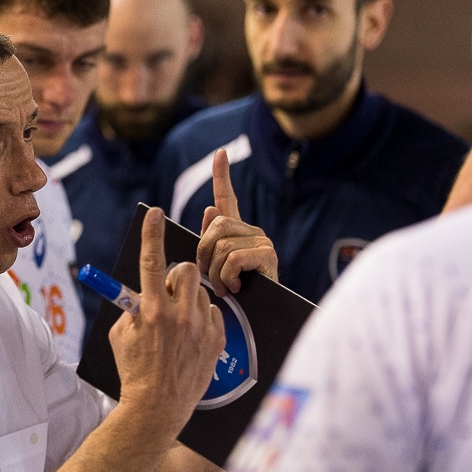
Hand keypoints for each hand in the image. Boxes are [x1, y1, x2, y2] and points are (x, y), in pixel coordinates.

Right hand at [108, 207, 224, 436]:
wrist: (157, 408)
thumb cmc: (133, 370)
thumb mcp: (121, 335)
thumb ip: (132, 307)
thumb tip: (142, 289)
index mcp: (151, 311)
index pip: (151, 262)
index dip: (151, 234)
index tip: (155, 211)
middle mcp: (178, 315)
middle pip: (186, 270)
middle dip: (177, 276)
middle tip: (168, 294)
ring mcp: (200, 327)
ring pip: (201, 291)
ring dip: (190, 299)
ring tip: (179, 325)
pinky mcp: (216, 339)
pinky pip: (214, 312)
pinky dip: (203, 319)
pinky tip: (192, 338)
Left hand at [196, 149, 277, 296]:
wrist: (258, 317)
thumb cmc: (236, 294)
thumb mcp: (216, 267)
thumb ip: (210, 242)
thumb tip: (209, 210)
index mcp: (236, 232)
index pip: (226, 198)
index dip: (222, 175)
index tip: (220, 153)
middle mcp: (252, 231)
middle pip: (216, 226)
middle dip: (203, 253)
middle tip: (209, 275)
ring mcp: (262, 241)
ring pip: (222, 246)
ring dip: (215, 272)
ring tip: (224, 286)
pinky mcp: (268, 255)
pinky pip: (233, 259)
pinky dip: (227, 276)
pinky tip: (235, 287)